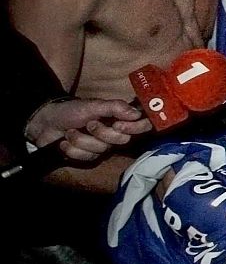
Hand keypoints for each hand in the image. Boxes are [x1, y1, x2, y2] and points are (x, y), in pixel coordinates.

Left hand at [24, 98, 152, 162]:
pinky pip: (86, 158)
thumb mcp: (93, 105)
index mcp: (120, 119)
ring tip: (70, 132)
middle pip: (122, 140)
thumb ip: (115, 107)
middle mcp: (114, 133)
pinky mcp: (88, 157)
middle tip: (88, 124)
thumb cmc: (71, 110)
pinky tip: (64, 143)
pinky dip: (72, 149)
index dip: (134, 128)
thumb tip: (137, 114)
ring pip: (101, 150)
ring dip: (81, 140)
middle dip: (101, 132)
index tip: (117, 124)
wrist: (45, 123)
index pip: (142, 126)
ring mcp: (101, 146)